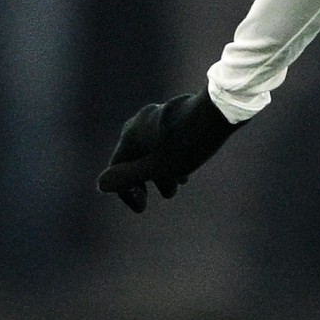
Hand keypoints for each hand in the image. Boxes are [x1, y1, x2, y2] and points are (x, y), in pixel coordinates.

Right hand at [97, 92, 240, 211]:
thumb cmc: (188, 142)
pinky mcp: (173, 115)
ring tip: (180, 184)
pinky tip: (186, 168)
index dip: (126, 193)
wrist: (218, 110)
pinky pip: (163, 142)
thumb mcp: (158, 166)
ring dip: (162, 172)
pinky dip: (171, 158)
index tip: (143, 208)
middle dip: (148, 183)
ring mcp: (155, 118)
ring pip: (151, 151)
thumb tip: (101, 185)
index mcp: (129, 137)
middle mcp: (137, 125)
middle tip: (168, 196)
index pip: (117, 171)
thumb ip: (129, 176)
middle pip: (134, 160)